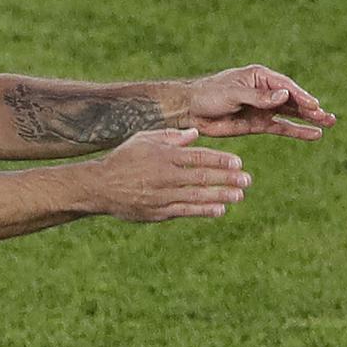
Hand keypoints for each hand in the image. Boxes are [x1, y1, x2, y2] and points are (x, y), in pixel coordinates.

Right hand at [92, 128, 250, 220]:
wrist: (99, 186)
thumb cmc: (122, 159)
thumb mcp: (142, 140)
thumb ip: (170, 137)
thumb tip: (196, 134)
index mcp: (163, 155)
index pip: (198, 157)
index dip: (220, 160)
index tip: (238, 162)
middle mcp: (164, 175)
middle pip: (202, 177)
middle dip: (227, 178)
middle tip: (247, 179)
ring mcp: (162, 195)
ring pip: (197, 195)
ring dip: (221, 195)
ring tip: (239, 195)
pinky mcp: (158, 211)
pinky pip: (185, 211)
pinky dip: (203, 210)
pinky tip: (219, 209)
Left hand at [187, 64, 335, 139]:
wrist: (189, 111)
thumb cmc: (207, 95)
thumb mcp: (231, 94)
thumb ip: (257, 97)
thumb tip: (283, 96)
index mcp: (258, 77)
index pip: (285, 86)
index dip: (300, 96)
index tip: (313, 106)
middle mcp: (265, 92)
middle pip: (292, 100)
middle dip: (310, 108)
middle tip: (328, 117)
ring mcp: (263, 108)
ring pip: (291, 114)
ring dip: (309, 119)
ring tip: (329, 122)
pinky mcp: (258, 124)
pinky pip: (282, 127)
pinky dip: (297, 131)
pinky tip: (314, 134)